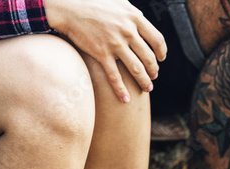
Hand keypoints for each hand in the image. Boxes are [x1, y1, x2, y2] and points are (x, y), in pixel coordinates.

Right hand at [44, 0, 167, 101]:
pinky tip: (125, 99)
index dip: (161, 52)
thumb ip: (132, 12)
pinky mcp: (101, 53)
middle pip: (148, 58)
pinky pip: (115, 76)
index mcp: (134, 18)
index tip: (161, 58)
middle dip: (153, 70)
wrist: (68, 6)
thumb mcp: (117, 1)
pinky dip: (121, 90)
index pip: (157, 39)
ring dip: (144, 81)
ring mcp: (115, 44)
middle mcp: (127, 31)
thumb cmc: (92, 2)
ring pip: (136, 69)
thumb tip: (143, 19)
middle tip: (154, 76)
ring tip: (147, 88)